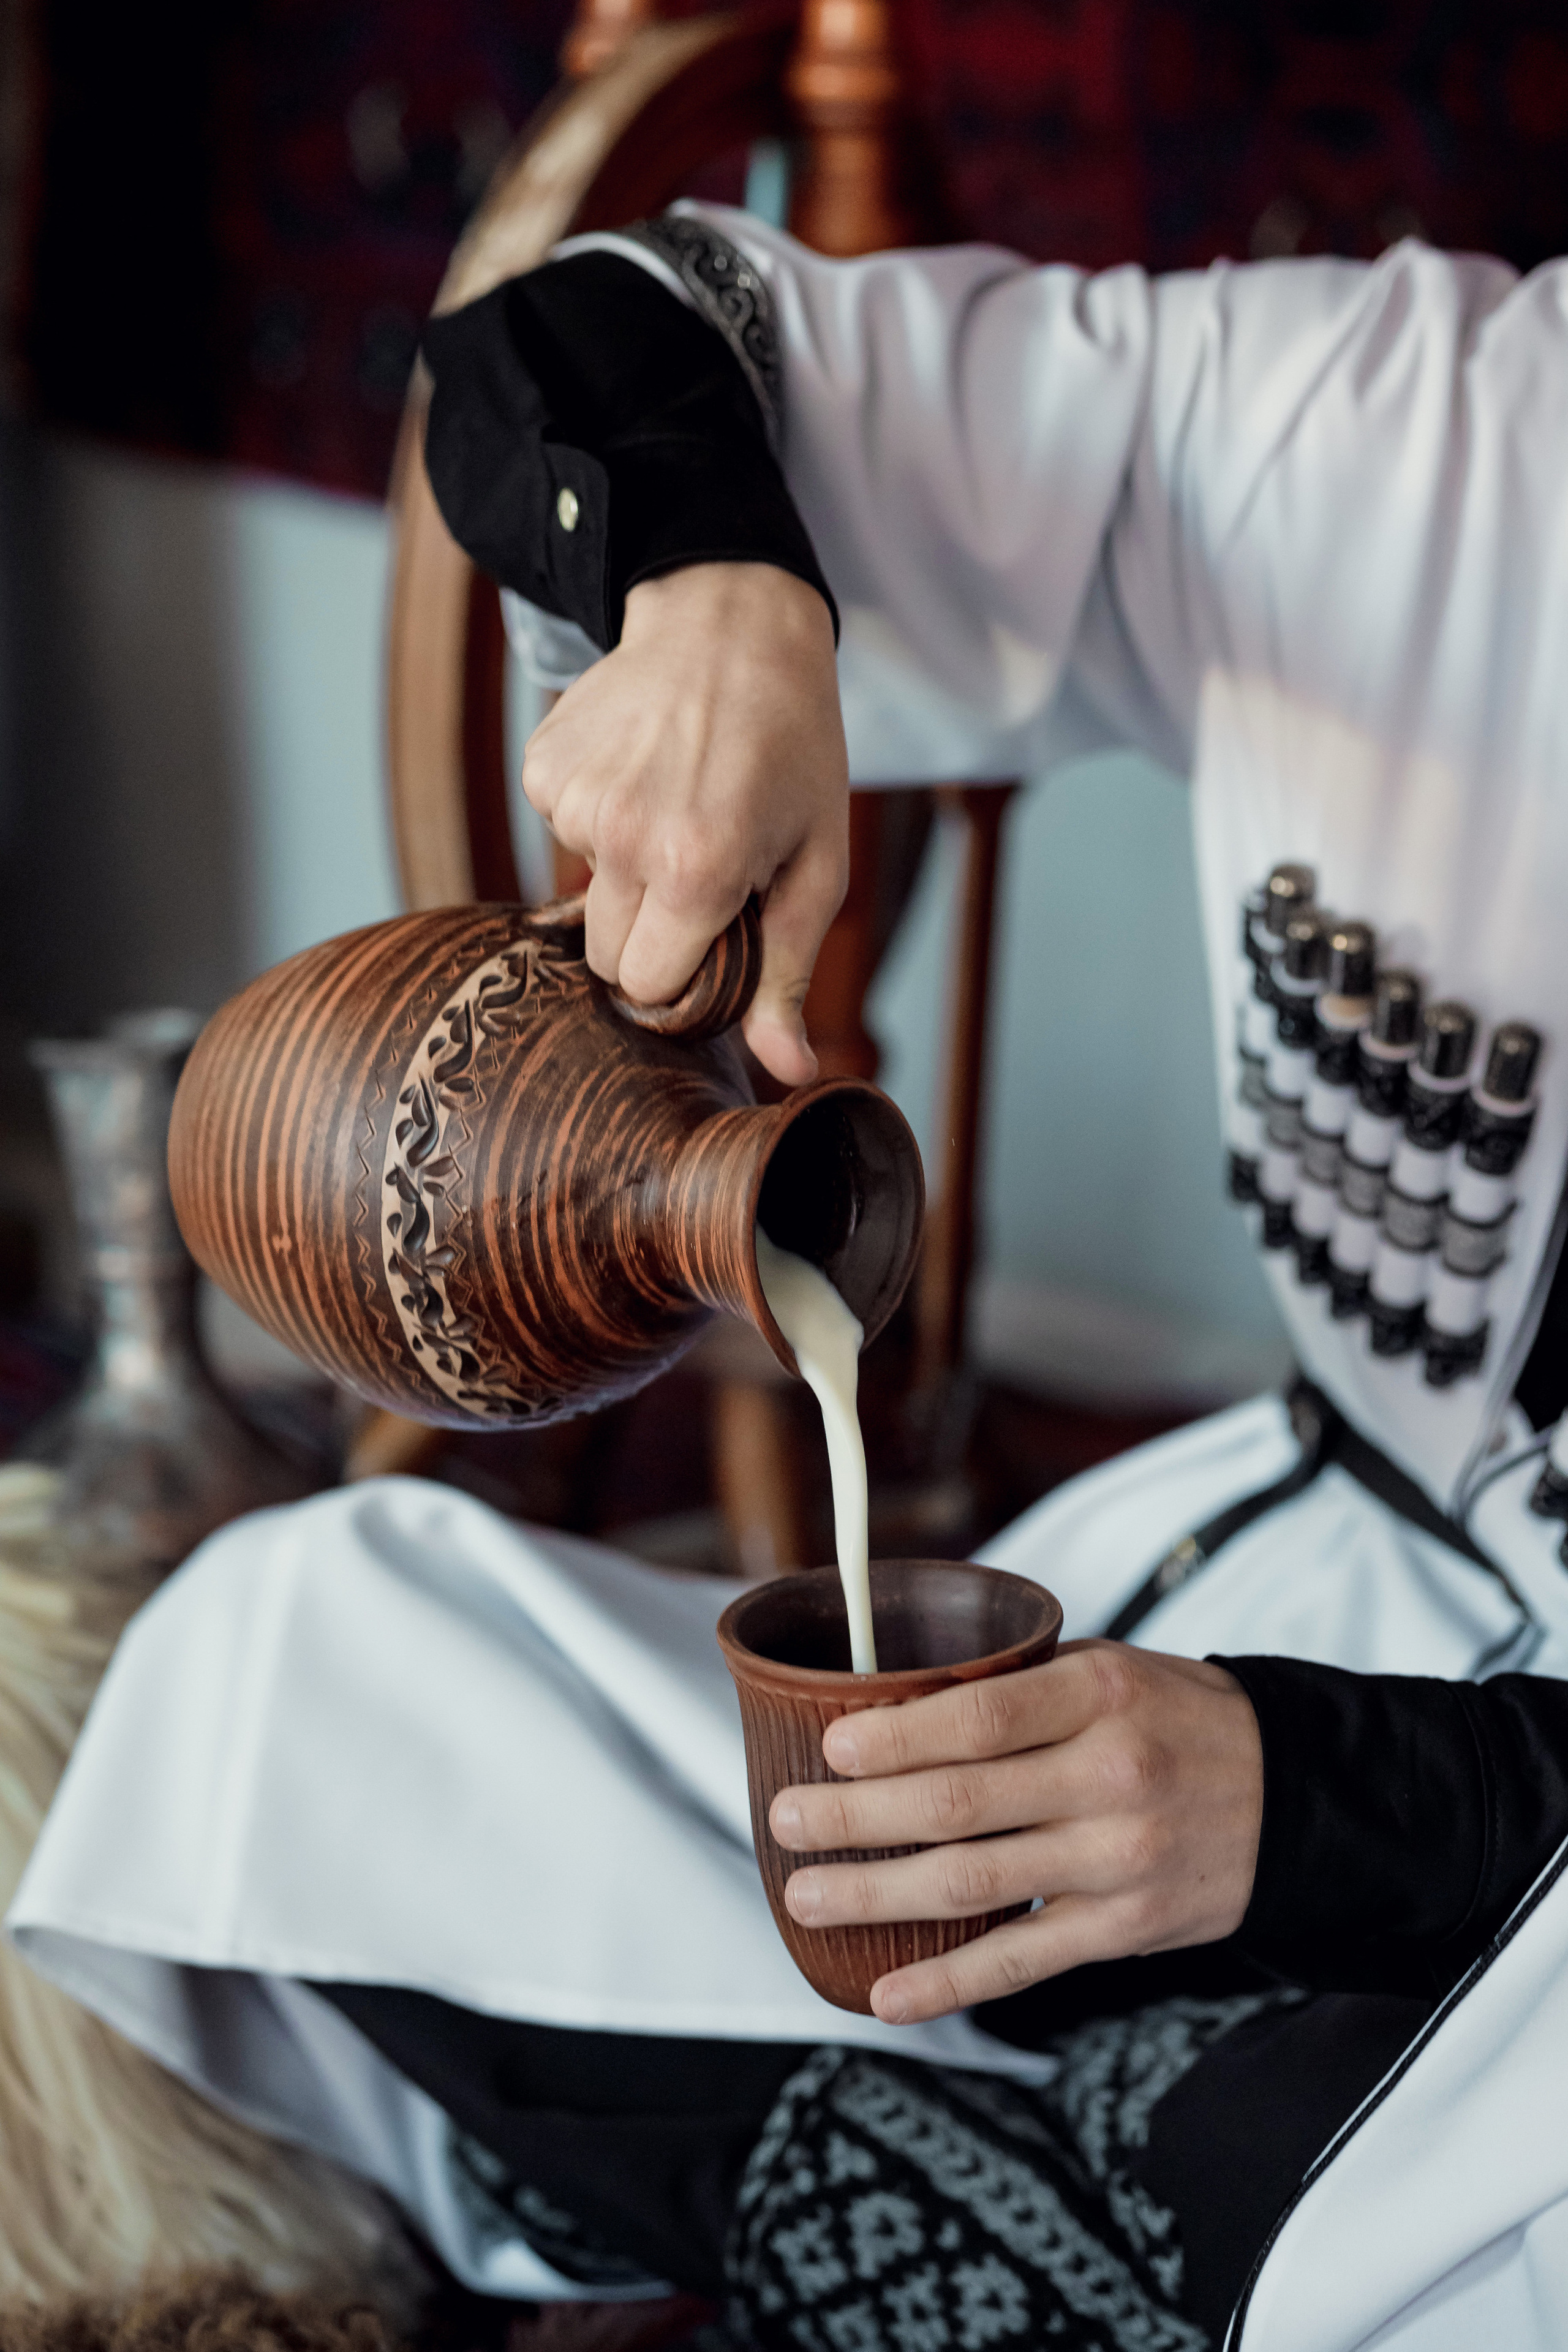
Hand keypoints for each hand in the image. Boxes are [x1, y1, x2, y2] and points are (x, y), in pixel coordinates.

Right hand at [522, 563, 848, 1086]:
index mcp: (697, 870)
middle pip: (608, 956)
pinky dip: (599, 817)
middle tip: (702, 868)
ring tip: (678, 802)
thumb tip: (789, 1073)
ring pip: (586, 893)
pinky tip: (643, 771)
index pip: (648, 989)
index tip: (715, 936)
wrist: (731, 622)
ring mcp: (575, 800)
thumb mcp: (817, 864)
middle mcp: (624, 839)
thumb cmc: (792, 750)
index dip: (684, 974)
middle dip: (652, 933)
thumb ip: (789, 974)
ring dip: (627, 869)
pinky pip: (561, 833)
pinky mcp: (542, 768)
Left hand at [768, 1640, 1263, 2023]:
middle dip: (857, 1818)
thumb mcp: (1107, 1668)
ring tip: (806, 1895)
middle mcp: (1108, 1777)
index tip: (829, 1747)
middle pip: (958, 1805)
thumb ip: (1016, 1687)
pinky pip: (1022, 1960)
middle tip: (785, 1820)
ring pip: (974, 1885)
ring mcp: (1116, 1860)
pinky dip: (949, 1983)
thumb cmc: (1171, 1718)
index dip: (897, 1738)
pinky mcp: (1124, 1928)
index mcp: (1098, 1696)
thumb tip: (889, 1703)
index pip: (980, 1720)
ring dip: (877, 1896)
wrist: (1290, 1795)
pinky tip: (886, 1993)